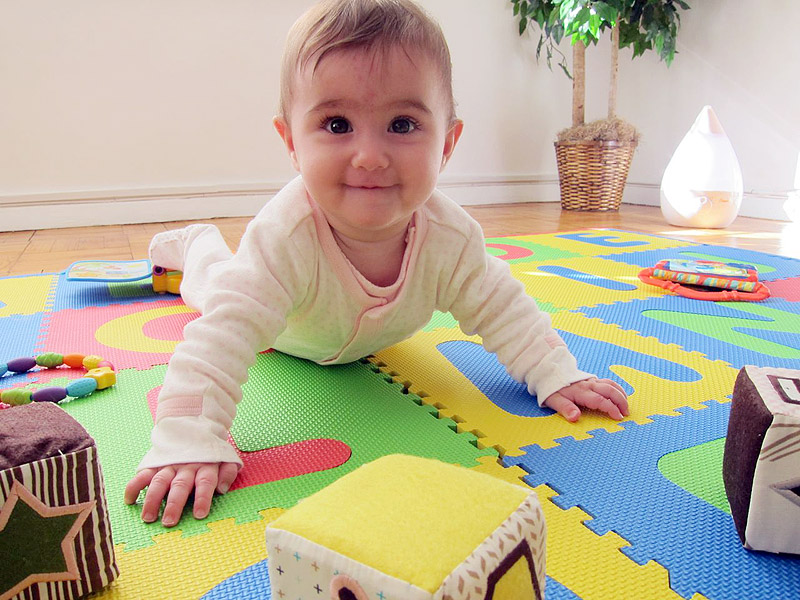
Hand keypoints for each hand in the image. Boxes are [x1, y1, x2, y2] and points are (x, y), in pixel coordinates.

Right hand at [124, 462, 238, 526]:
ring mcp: (169, 465)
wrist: (194, 428)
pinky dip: (134, 486)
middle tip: (169, 522)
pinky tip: (129, 500)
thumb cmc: (211, 453)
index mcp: (205, 467)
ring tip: (148, 517)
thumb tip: (222, 489)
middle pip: (180, 485)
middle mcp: (186, 467)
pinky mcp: (155, 464)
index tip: (199, 514)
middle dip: (174, 504)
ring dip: (153, 499)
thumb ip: (227, 473)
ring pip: (159, 481)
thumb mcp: (226, 459)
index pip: (205, 483)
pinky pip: (142, 474)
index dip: (202, 498)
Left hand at [544, 378, 628, 421]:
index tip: (618, 417)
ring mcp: (592, 381)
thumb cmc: (552, 389)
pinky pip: (609, 382)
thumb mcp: (554, 401)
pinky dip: (617, 389)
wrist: (550, 373)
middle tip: (626, 414)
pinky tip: (621, 396)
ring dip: (621, 395)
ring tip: (626, 407)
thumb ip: (566, 409)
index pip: (600, 400)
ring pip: (611, 385)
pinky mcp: (592, 380)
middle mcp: (589, 385)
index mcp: (581, 391)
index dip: (611, 408)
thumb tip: (575, 418)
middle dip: (621, 402)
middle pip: (610, 391)